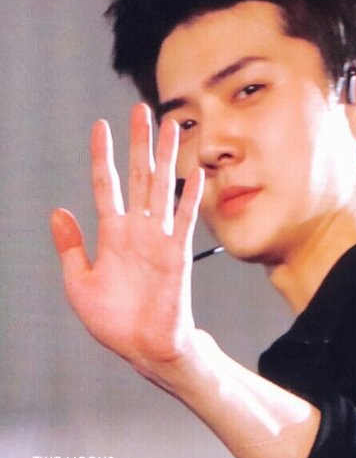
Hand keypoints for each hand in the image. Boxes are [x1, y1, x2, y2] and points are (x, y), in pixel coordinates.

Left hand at [50, 103, 203, 376]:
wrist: (143, 347)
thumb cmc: (113, 321)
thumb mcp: (79, 283)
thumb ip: (70, 246)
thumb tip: (57, 211)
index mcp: (112, 234)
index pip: (107, 184)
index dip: (103, 156)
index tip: (99, 127)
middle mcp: (137, 229)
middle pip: (139, 175)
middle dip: (139, 142)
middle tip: (140, 111)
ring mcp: (158, 238)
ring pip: (162, 187)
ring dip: (166, 156)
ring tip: (170, 126)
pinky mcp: (177, 253)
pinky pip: (184, 218)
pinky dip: (189, 195)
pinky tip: (194, 171)